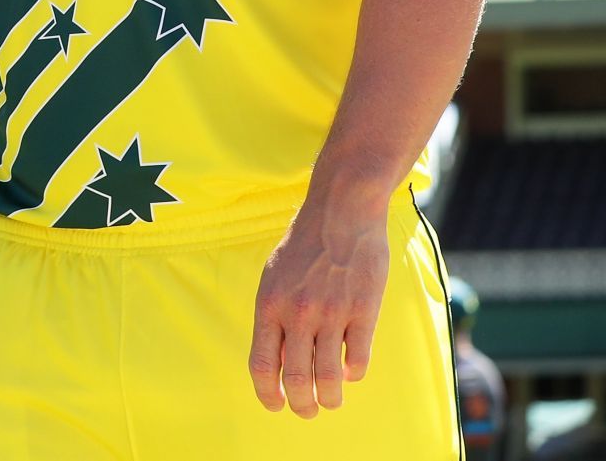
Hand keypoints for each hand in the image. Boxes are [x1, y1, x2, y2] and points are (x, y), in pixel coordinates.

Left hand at [247, 191, 388, 418]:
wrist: (340, 212)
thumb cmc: (303, 246)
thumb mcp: (273, 277)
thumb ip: (274, 316)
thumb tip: (276, 360)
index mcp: (269, 305)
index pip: (261, 365)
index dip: (267, 394)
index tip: (275, 405)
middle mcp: (297, 314)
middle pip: (296, 380)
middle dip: (301, 406)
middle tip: (307, 412)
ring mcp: (331, 314)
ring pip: (328, 378)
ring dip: (330, 399)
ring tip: (331, 402)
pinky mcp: (363, 312)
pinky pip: (358, 360)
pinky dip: (353, 374)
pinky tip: (350, 372)